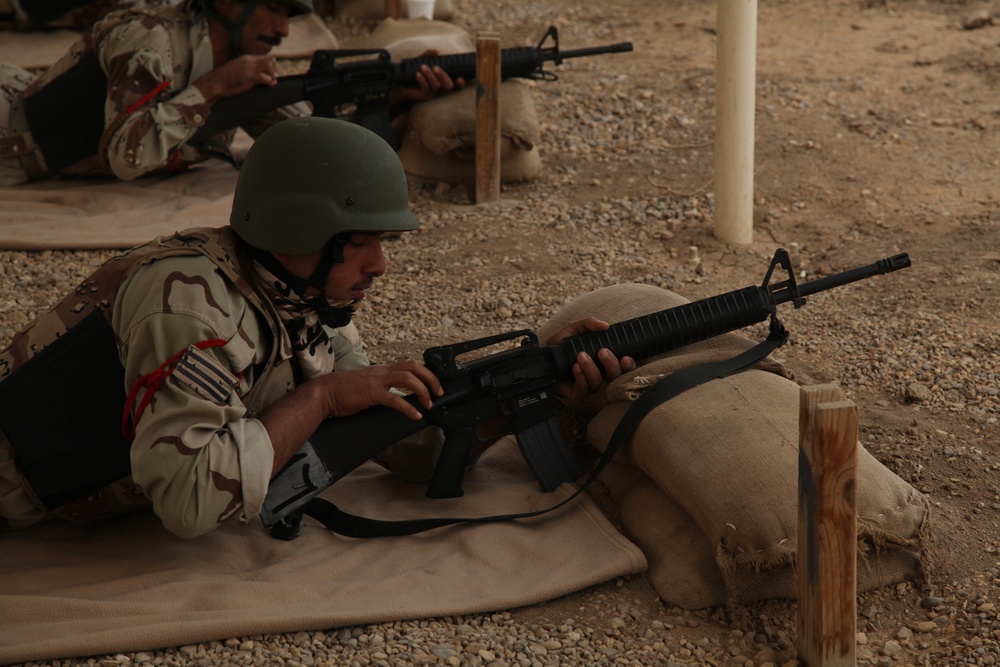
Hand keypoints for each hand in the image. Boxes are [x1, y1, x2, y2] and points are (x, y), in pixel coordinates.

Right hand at [194, 55, 279, 104]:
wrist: (216, 82)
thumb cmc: (225, 77)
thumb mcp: (237, 67)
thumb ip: (246, 66)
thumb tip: (253, 70)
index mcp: (246, 58)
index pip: (264, 57)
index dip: (270, 65)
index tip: (270, 73)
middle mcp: (249, 61)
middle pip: (269, 60)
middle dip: (273, 70)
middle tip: (272, 78)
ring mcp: (250, 69)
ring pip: (269, 67)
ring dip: (273, 75)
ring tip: (272, 82)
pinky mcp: (250, 77)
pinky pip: (266, 78)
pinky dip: (270, 82)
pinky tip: (270, 85)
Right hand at [315, 361, 442, 419]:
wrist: (323, 392)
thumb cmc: (343, 391)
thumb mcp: (367, 384)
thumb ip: (382, 386)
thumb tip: (396, 395)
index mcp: (382, 369)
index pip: (409, 364)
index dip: (425, 372)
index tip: (434, 384)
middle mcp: (382, 371)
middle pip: (413, 367)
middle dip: (430, 378)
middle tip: (439, 392)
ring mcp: (376, 381)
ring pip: (408, 378)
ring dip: (423, 391)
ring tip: (429, 404)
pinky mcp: (371, 394)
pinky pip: (395, 399)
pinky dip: (408, 407)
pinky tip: (415, 415)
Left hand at [389, 49, 465, 105]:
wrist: (402, 84)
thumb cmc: (414, 72)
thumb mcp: (421, 61)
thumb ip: (428, 56)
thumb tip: (436, 51)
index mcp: (443, 80)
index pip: (456, 84)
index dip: (461, 83)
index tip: (459, 78)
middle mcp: (441, 88)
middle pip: (449, 86)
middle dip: (443, 75)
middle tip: (435, 67)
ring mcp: (434, 93)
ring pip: (437, 86)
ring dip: (430, 75)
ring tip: (422, 67)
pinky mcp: (425, 96)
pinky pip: (426, 89)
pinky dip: (422, 80)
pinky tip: (417, 74)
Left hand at [546, 317, 636, 400]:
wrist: (541, 357)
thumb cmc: (559, 344)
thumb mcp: (573, 328)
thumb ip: (588, 323)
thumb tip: (605, 325)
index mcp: (603, 360)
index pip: (622, 365)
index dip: (628, 365)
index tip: (625, 357)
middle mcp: (599, 373)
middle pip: (615, 376)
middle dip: (612, 364)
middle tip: (602, 352)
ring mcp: (589, 385)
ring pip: (598, 382)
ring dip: (591, 368)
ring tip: (581, 356)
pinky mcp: (578, 393)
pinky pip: (584, 389)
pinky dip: (581, 377)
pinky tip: (575, 367)